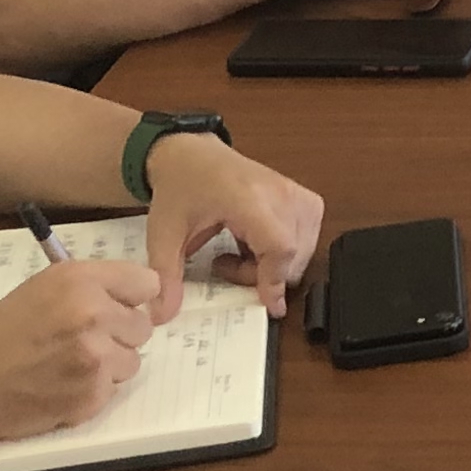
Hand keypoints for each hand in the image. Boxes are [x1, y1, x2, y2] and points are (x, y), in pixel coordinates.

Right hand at [0, 257, 162, 437]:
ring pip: (132, 359)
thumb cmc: (0, 334)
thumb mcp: (42, 289)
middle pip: (143, 325)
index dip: (131, 298)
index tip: (118, 306)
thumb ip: (92, 286)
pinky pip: (114, 388)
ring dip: (109, 364)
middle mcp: (93, 314)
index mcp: (79, 280)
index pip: (146, 283)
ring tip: (69, 363)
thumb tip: (144, 294)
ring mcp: (96, 357)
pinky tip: (63, 384)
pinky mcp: (93, 394)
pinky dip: (94, 389)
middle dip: (119, 333)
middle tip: (81, 340)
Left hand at [139, 131, 328, 320]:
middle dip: (263, 275)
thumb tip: (163, 316)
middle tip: (226, 265)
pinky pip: (307, 236)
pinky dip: (286, 251)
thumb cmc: (180, 187)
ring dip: (275, 265)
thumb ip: (166, 275)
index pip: (279, 245)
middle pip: (293, 253)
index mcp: (247, 198)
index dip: (275, 279)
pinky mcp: (302, 197)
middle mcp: (279, 193)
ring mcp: (295, 192)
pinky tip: (256, 245)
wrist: (190, 154)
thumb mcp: (164, 233)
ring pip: (304, 248)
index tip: (268, 306)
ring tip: (240, 253)